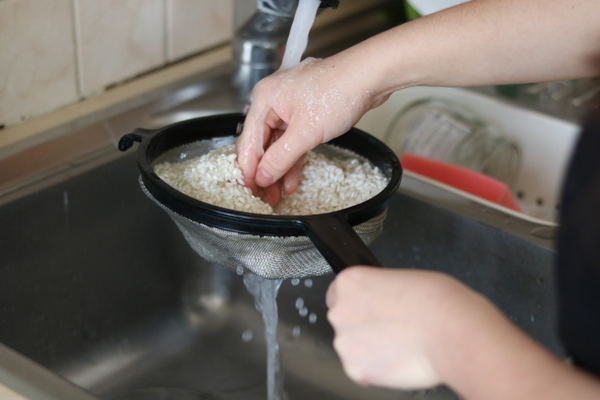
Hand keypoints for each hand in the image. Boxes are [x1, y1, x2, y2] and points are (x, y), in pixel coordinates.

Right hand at [236, 56, 387, 205]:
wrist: (370, 76)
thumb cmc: (338, 90)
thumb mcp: (306, 132)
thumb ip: (281, 157)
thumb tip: (263, 176)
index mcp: (265, 100)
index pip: (249, 142)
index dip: (248, 170)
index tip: (250, 191)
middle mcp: (273, 101)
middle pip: (262, 144)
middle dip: (265, 173)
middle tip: (265, 198)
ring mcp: (290, 107)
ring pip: (278, 145)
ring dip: (279, 169)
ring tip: (278, 194)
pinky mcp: (306, 112)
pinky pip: (294, 140)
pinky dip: (293, 159)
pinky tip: (292, 179)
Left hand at [325, 266, 502, 390]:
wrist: (451, 331)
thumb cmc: (437, 303)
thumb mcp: (402, 278)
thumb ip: (379, 291)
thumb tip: (379, 303)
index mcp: (350, 283)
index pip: (338, 294)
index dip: (358, 304)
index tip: (371, 311)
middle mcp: (340, 310)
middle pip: (344, 321)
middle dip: (363, 326)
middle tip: (391, 329)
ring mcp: (345, 341)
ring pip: (353, 347)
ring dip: (369, 349)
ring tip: (399, 344)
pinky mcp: (356, 369)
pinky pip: (361, 371)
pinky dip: (376, 370)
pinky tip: (398, 359)